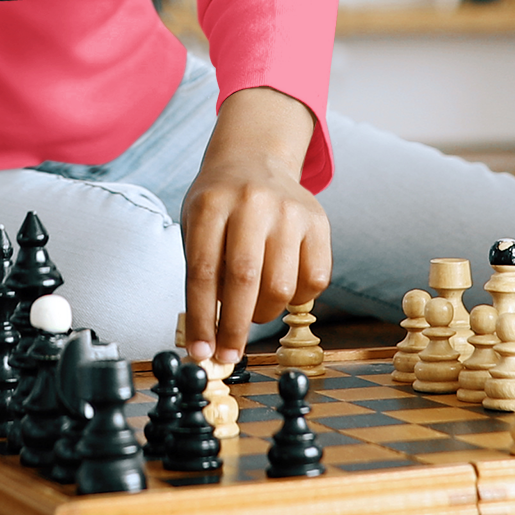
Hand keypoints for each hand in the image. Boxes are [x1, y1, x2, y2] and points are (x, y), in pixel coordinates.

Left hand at [180, 87, 330, 366]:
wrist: (254, 158)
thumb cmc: (218, 205)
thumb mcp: (195, 225)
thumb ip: (201, 275)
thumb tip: (205, 340)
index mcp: (211, 205)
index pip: (204, 272)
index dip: (201, 319)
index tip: (200, 353)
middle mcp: (252, 203)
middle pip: (244, 280)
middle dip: (234, 328)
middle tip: (227, 355)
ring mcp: (289, 210)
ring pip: (281, 286)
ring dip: (264, 315)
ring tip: (252, 312)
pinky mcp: (318, 221)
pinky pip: (314, 280)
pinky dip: (296, 298)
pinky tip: (280, 290)